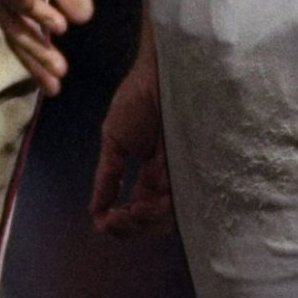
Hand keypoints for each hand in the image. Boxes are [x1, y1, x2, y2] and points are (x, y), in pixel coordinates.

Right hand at [91, 16, 173, 238]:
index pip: (140, 210)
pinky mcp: (201, 167)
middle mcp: (171, 180)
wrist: (163, 71)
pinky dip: (161, 209)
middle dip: (131, 227)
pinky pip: (185, 198)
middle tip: (112, 221)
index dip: (122, 223)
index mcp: (151, 176)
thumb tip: (95, 210)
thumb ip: (108, 177)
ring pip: (170, 215)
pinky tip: (139, 206)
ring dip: (144, 221)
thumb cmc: (139, 99)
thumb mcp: (115, 140)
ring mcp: (187, 174)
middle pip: (156, 220)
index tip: (102, 224)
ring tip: (127, 213)